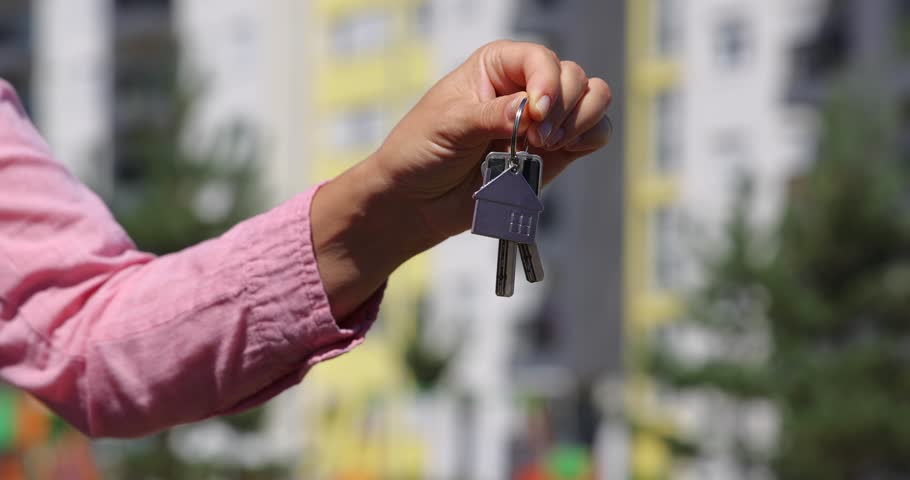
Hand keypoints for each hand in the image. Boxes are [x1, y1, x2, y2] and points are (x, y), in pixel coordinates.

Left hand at [312, 41, 612, 317]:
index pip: (540, 59)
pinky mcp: (555, 153)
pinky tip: (568, 148)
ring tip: (550, 144)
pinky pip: (593, 134)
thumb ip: (493, 116)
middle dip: (564, 107)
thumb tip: (531, 110)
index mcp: (497, 66)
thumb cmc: (421, 152)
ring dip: (582, 119)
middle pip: (573, 77)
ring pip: (593, 99)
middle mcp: (525, 87)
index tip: (537, 115)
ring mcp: (544, 121)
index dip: (547, 82)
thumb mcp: (450, 126)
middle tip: (538, 139)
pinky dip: (591, 137)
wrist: (417, 201)